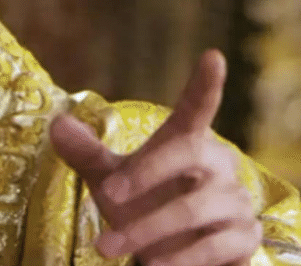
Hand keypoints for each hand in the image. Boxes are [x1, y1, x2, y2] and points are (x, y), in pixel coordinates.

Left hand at [49, 50, 261, 265]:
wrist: (176, 261)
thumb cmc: (146, 210)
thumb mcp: (113, 183)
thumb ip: (88, 155)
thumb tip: (56, 123)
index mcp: (189, 143)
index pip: (198, 108)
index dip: (205, 85)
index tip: (213, 56)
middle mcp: (218, 165)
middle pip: (189, 153)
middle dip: (145, 174)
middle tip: (109, 196)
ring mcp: (235, 201)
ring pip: (194, 208)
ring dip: (147, 230)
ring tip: (108, 248)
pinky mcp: (244, 238)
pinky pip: (215, 245)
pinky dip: (180, 259)